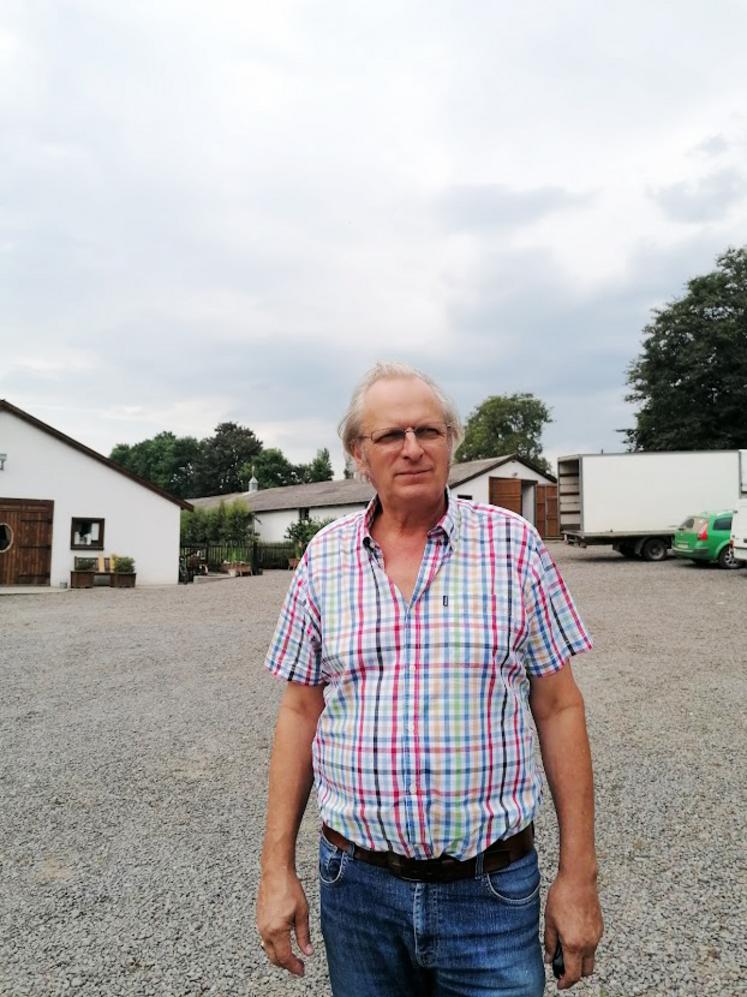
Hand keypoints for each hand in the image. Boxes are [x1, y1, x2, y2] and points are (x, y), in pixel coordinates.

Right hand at [256, 869, 312, 976]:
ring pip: (268, 950)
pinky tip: (283, 942)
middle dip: (286, 965)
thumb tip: (307, 952)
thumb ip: (304, 935)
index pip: (285, 957)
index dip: (294, 967)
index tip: (302, 971)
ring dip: (279, 956)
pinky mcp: (259, 920)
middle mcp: (265, 931)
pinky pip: (265, 940)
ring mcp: (260, 926)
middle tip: (299, 966)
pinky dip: (274, 946)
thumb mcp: (302, 912)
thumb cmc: (290, 889)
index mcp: (277, 930)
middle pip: (274, 958)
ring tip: (293, 956)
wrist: (275, 873)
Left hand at [544, 871, 602, 989]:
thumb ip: (550, 943)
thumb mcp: (550, 921)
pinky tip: (574, 934)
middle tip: (562, 968)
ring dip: (580, 960)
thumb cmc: (562, 897)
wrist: (579, 879)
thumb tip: (549, 959)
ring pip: (591, 958)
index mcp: (574, 944)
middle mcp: (588, 944)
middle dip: (575, 974)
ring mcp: (596, 936)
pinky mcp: (600, 927)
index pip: (573, 974)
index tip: (560, 984)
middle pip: (586, 971)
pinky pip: (593, 944)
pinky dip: (585, 947)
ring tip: (566, 947)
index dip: (565, 982)